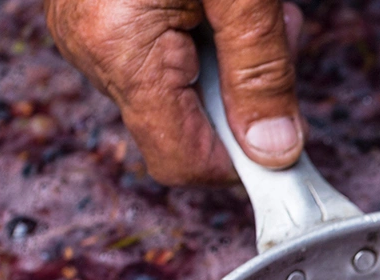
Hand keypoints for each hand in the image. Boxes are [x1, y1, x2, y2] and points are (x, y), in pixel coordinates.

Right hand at [45, 0, 303, 184]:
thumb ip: (261, 74)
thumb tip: (276, 150)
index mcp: (123, 51)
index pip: (184, 162)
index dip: (241, 164)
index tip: (288, 143)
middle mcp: (95, 49)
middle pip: (188, 124)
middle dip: (246, 94)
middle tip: (278, 35)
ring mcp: (91, 32)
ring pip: (182, 88)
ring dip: (233, 61)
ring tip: (250, 8)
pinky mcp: (100, 14)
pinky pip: (163, 52)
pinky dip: (206, 37)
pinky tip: (222, 3)